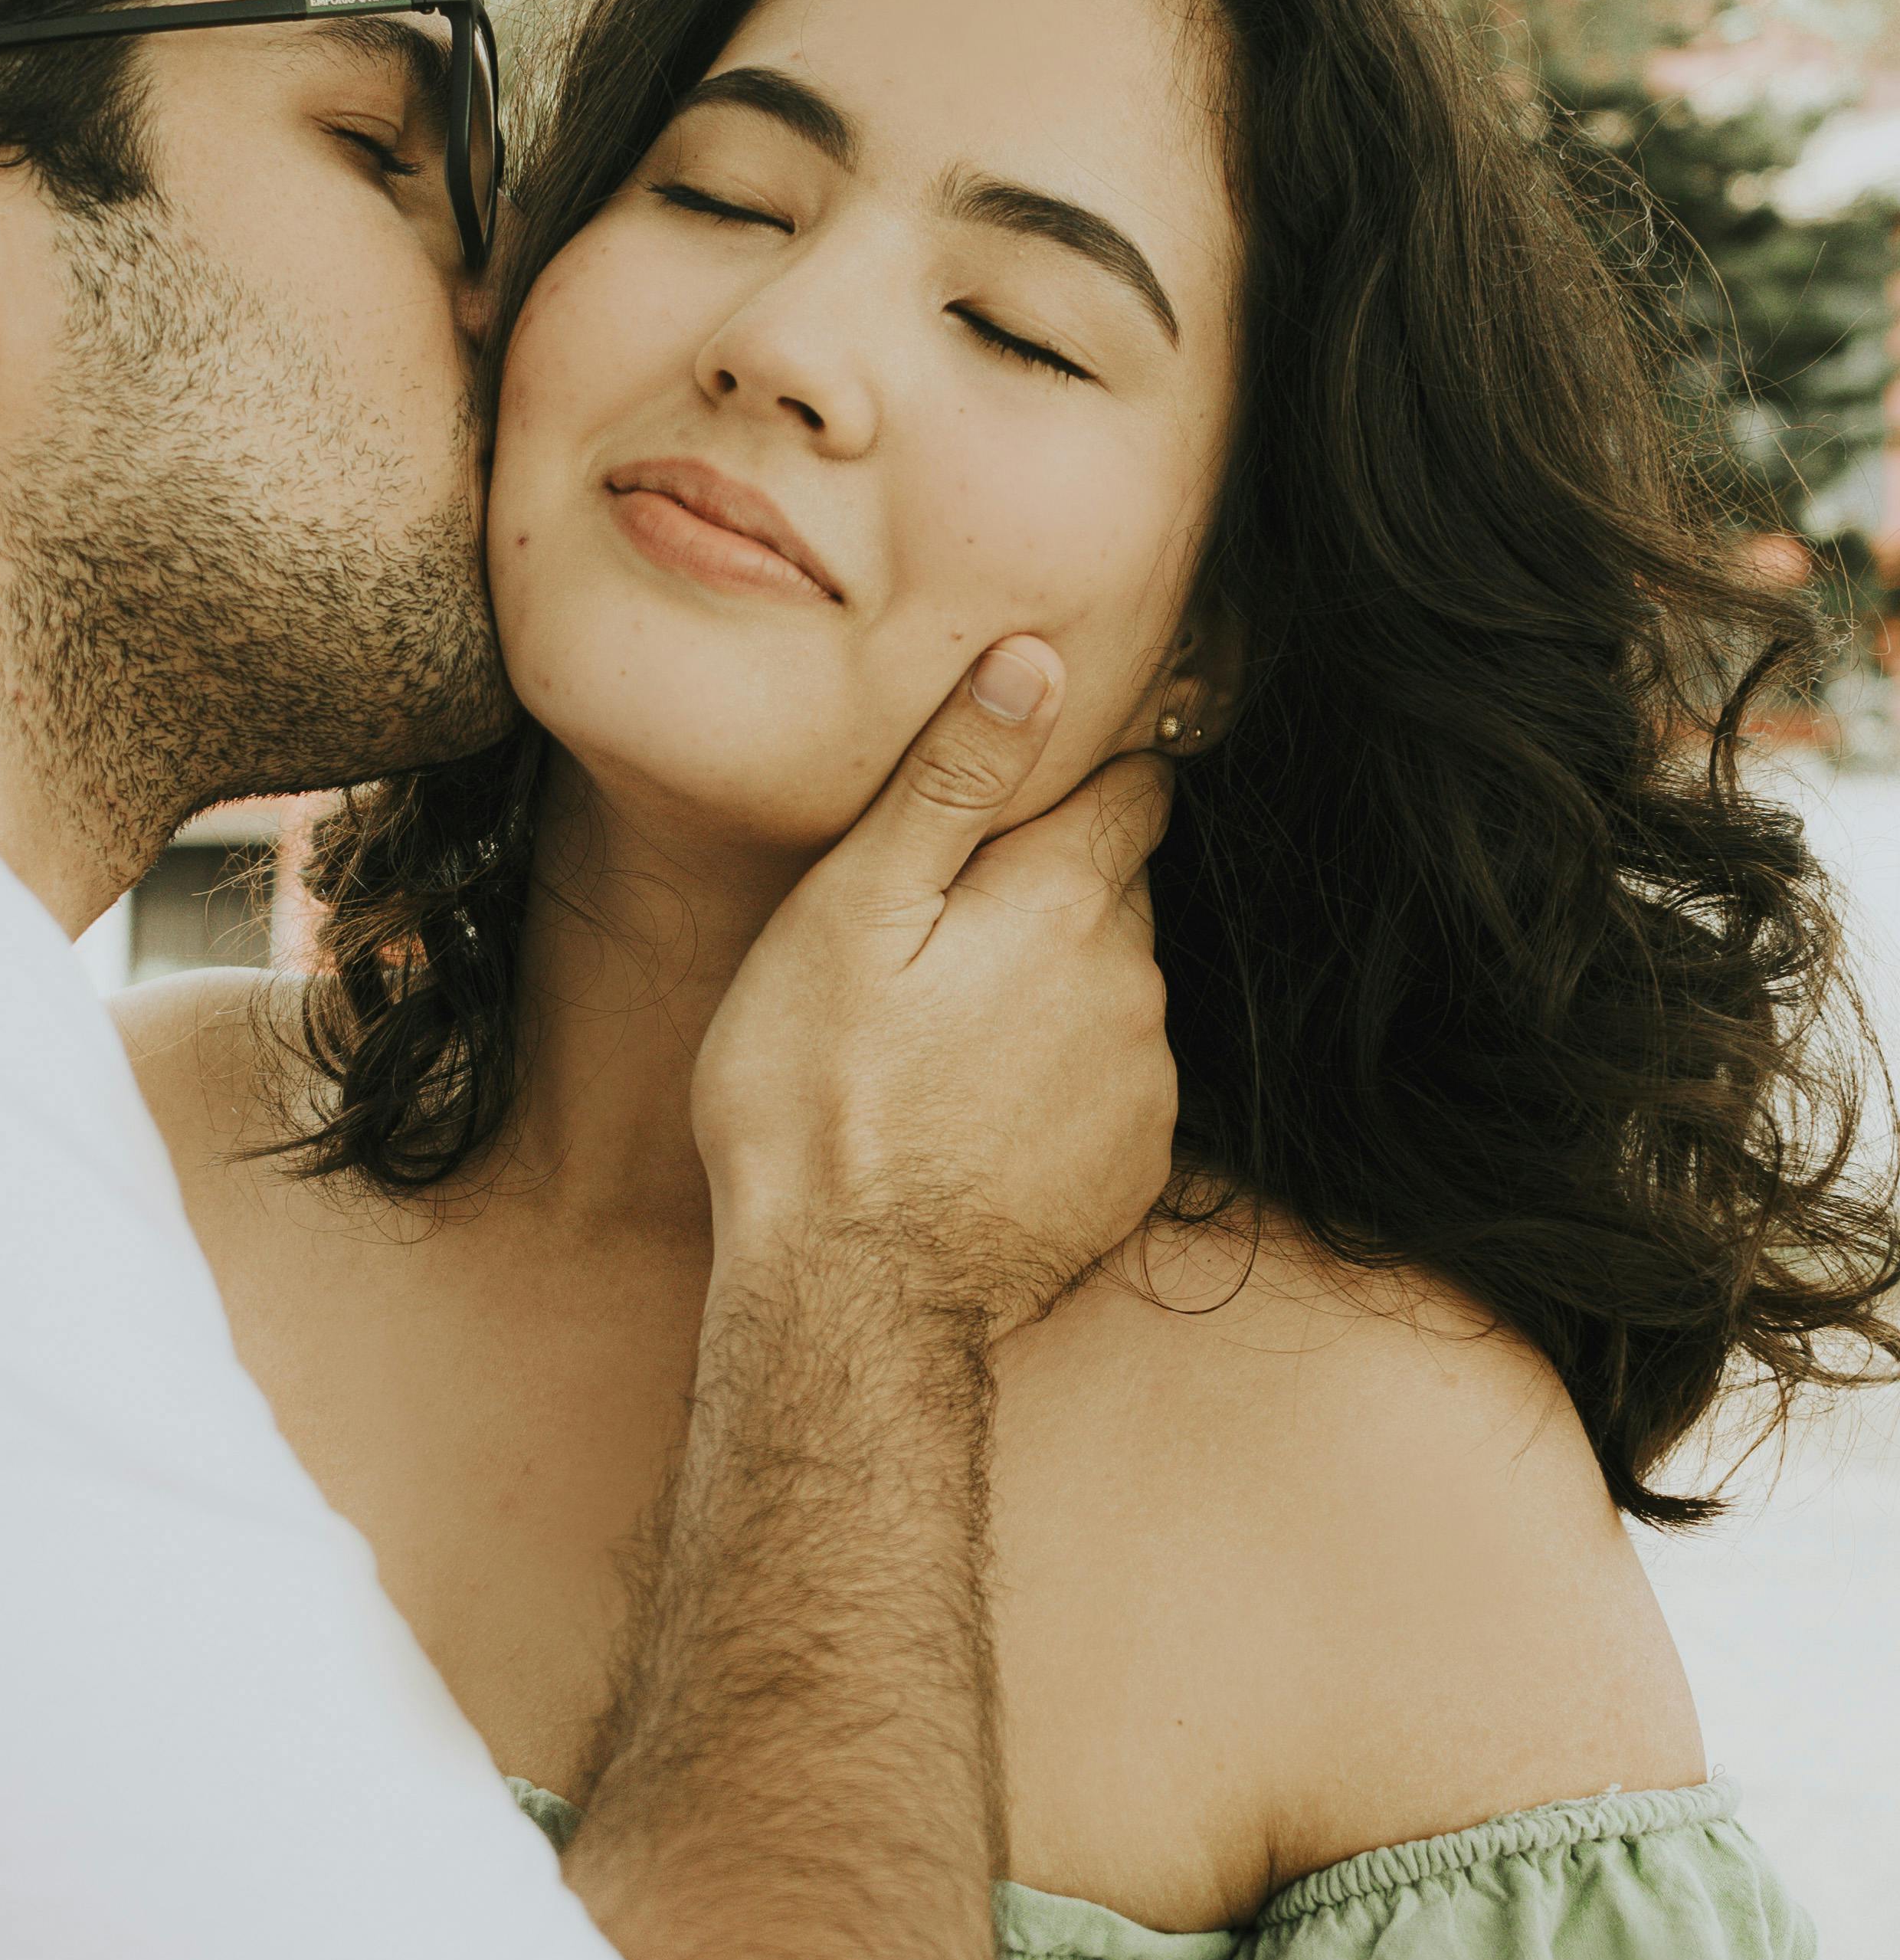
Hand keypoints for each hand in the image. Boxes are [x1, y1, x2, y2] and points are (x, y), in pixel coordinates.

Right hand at [692, 639, 1176, 1334]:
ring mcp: (1146, 1085)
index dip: (1081, 774)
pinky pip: (1112, 1086)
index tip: (1023, 792)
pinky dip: (1061, 1083)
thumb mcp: (854, 911)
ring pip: (1114, 992)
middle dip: (1051, 891)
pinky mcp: (1137, 1169)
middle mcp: (1135, 984)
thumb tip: (1037, 661)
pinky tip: (976, 1114)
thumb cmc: (813, 1094)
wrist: (850, 1297)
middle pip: (1116, 892)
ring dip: (1053, 992)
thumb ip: (954, 780)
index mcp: (1067, 901)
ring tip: (944, 1040)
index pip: (1133, 788)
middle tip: (942, 935)